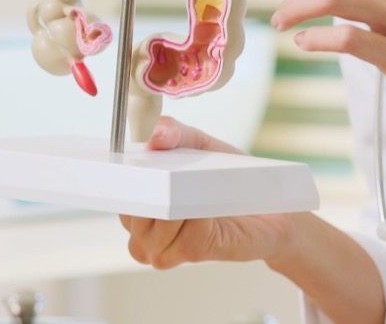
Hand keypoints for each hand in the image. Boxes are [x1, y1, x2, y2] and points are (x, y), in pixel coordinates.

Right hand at [117, 118, 297, 267]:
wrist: (272, 209)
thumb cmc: (231, 179)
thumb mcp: (200, 144)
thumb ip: (174, 133)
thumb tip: (156, 135)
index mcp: (139, 198)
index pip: (114, 192)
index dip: (117, 179)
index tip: (126, 163)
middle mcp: (143, 227)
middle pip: (130, 212)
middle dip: (152, 191)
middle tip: (176, 173)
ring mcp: (163, 245)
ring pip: (153, 227)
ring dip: (177, 206)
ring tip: (200, 190)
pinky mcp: (190, 253)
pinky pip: (182, 237)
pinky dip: (196, 218)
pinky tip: (209, 208)